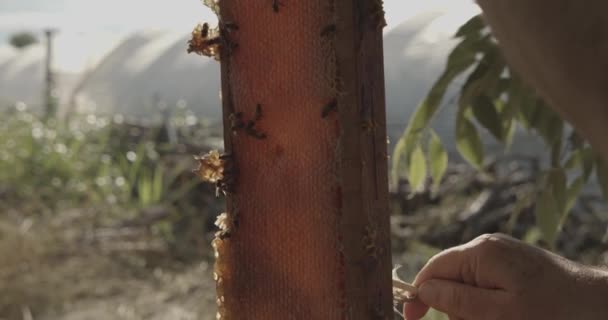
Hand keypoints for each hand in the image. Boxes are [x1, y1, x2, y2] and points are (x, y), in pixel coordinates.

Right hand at [403, 234, 607, 319]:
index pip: (434, 269)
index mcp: (480, 252)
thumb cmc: (553, 311)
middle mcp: (487, 247)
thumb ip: (458, 300)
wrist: (600, 303)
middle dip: (456, 307)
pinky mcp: (512, 266)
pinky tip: (504, 315)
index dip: (420, 294)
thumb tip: (423, 290)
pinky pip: (486, 287)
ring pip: (468, 286)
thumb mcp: (500, 313)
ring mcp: (501, 255)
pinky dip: (488, 306)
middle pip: (450, 280)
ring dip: (474, 310)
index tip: (413, 318)